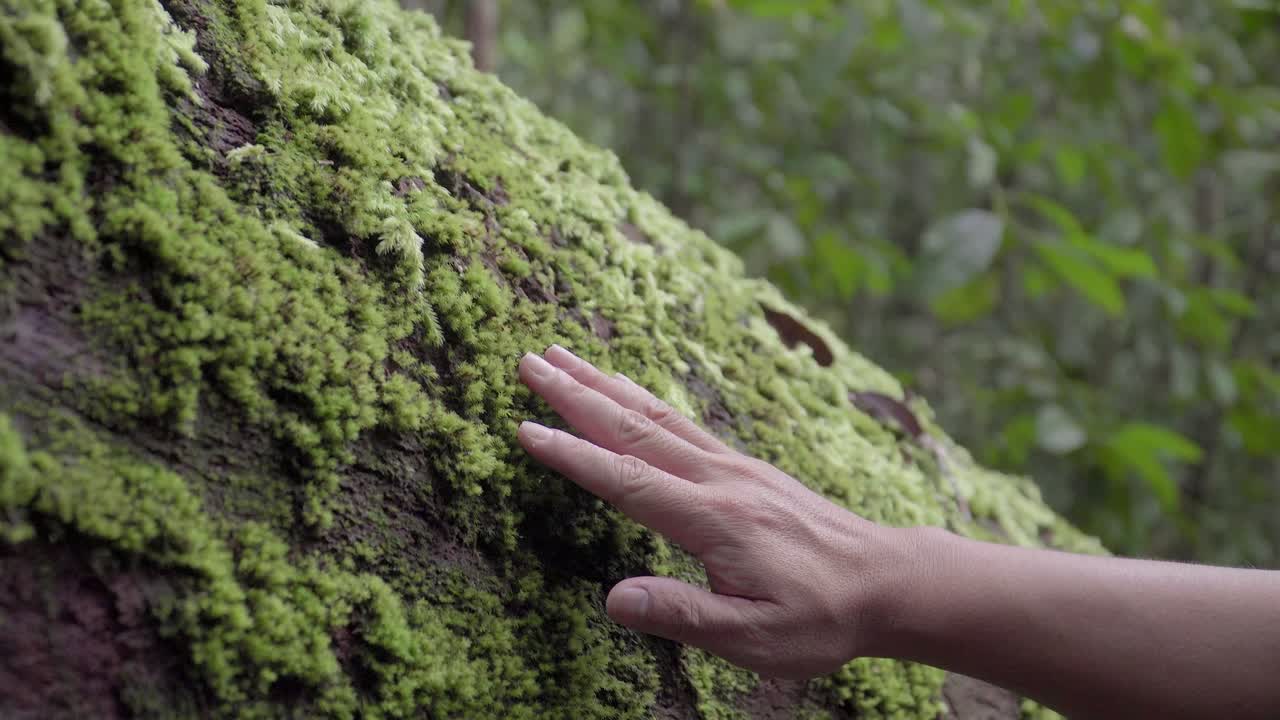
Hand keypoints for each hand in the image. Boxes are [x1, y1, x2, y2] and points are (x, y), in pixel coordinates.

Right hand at [517, 346, 901, 678]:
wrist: (887, 581)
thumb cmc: (822, 617)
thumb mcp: (755, 638)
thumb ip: (683, 616)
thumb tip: (613, 601)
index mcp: (714, 520)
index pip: (627, 480)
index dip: (572, 455)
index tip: (525, 427)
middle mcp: (720, 479)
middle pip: (634, 428)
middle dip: (576, 393)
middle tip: (528, 360)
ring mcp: (734, 467)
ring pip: (655, 414)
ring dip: (603, 383)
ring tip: (561, 354)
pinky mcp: (744, 466)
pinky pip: (680, 421)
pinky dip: (641, 397)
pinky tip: (624, 388)